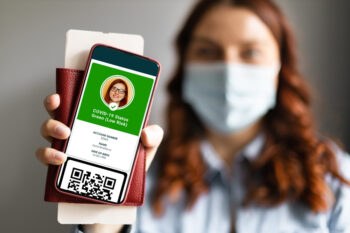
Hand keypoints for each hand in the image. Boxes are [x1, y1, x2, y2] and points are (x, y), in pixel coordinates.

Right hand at [35, 93, 163, 170]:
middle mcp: (78, 126)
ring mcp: (68, 143)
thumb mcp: (148, 145)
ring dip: (51, 127)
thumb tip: (145, 134)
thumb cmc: (133, 158)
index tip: (67, 84)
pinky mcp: (62, 162)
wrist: (125, 185)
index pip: (78, 97)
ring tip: (65, 133)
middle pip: (57, 109)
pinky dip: (48, 154)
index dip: (70, 87)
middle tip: (59, 104)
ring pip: (47, 129)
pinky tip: (61, 157)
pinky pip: (46, 155)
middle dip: (53, 103)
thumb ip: (154, 135)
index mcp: (96, 116)